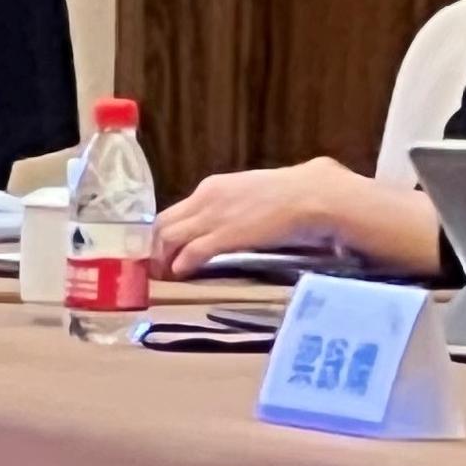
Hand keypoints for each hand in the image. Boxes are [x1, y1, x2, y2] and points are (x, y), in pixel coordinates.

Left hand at [157, 157, 360, 277]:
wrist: (310, 194)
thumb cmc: (289, 194)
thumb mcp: (250, 194)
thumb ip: (233, 207)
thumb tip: (228, 224)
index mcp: (212, 187)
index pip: (174, 211)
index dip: (164, 235)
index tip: (163, 252)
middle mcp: (205, 198)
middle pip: (163, 223)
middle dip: (155, 248)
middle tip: (157, 269)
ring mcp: (213, 216)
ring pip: (169, 237)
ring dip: (163, 259)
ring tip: (165, 277)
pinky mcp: (224, 235)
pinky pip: (191, 252)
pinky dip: (181, 265)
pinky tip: (181, 275)